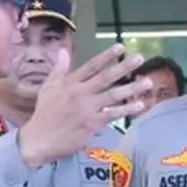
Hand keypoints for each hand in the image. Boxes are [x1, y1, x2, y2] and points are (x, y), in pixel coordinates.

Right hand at [17, 44, 153, 166]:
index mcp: (69, 83)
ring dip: (131, 88)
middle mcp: (80, 93)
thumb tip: (63, 50)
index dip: (106, 56)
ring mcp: (87, 108)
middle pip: (105, 77)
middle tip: (139, 58)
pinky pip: (112, 114)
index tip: (120, 47)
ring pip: (113, 95)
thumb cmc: (44, 114)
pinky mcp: (92, 124)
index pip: (91, 66)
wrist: (39, 139)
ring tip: (147, 82)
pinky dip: (126, 110)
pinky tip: (139, 105)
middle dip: (123, 67)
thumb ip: (58, 69)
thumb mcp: (47, 88)